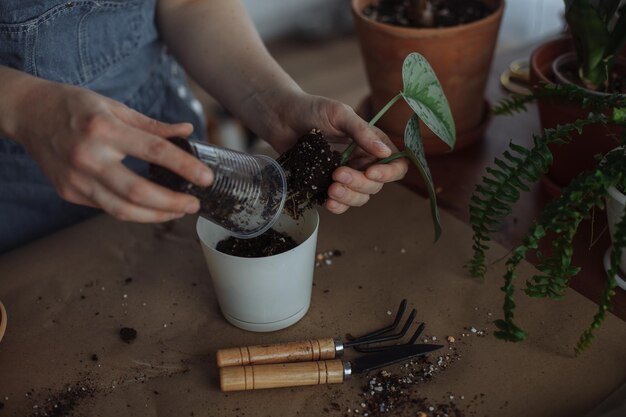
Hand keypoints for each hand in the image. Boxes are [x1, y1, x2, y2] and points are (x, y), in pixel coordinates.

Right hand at [14, 82, 212, 221]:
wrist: (29, 114)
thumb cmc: (75, 107)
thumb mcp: (115, 107)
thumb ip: (153, 125)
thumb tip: (187, 131)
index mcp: (104, 128)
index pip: (154, 151)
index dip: (185, 167)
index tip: (206, 178)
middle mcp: (88, 156)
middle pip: (138, 191)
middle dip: (172, 203)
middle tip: (194, 204)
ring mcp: (76, 178)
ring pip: (122, 210)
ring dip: (155, 216)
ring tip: (177, 212)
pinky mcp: (68, 192)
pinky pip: (107, 208)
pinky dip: (133, 211)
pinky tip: (150, 208)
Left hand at [265, 92, 408, 213]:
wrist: (281, 117)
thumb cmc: (311, 109)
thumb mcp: (339, 114)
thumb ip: (361, 132)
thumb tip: (386, 152)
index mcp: (371, 143)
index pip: (395, 164)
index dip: (389, 173)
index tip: (371, 173)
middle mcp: (361, 161)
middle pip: (375, 185)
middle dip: (359, 184)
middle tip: (338, 174)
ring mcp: (345, 175)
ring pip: (360, 197)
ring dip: (349, 197)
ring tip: (331, 189)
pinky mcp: (326, 185)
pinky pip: (340, 203)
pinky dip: (338, 206)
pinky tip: (327, 202)